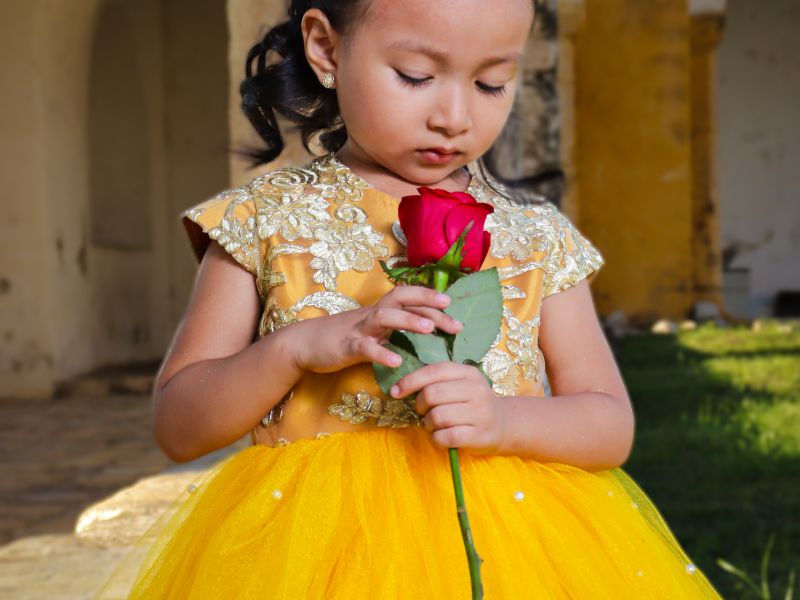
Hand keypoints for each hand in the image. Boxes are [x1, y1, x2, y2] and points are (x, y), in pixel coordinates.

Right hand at [291, 285, 463, 373]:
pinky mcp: (346, 346)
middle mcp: (372, 315)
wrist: (303, 343)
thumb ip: (393, 326)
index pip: (409, 297)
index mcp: (380, 310)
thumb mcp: (371, 328)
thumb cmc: (342, 336)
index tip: (452, 305)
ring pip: (385, 317)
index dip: (430, 298)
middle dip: (428, 304)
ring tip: (429, 329)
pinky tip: (397, 363)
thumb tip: (423, 326)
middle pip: (402, 299)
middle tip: (453, 319)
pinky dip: (381, 354)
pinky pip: (365, 348)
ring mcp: (359, 329)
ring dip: (408, 321)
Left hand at [390, 362, 506, 454]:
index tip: (395, 391)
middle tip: (424, 411)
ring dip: (429, 424)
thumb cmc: (472, 403)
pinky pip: (446, 437)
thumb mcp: (461, 383)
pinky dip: (437, 439)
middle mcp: (476, 390)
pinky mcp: (478, 435)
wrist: (504, 424)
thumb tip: (401, 385)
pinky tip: (442, 437)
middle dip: (420, 405)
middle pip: (432, 394)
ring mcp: (480, 413)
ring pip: (437, 417)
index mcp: (468, 373)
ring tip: (435, 425)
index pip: (434, 371)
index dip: (410, 381)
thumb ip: (437, 380)